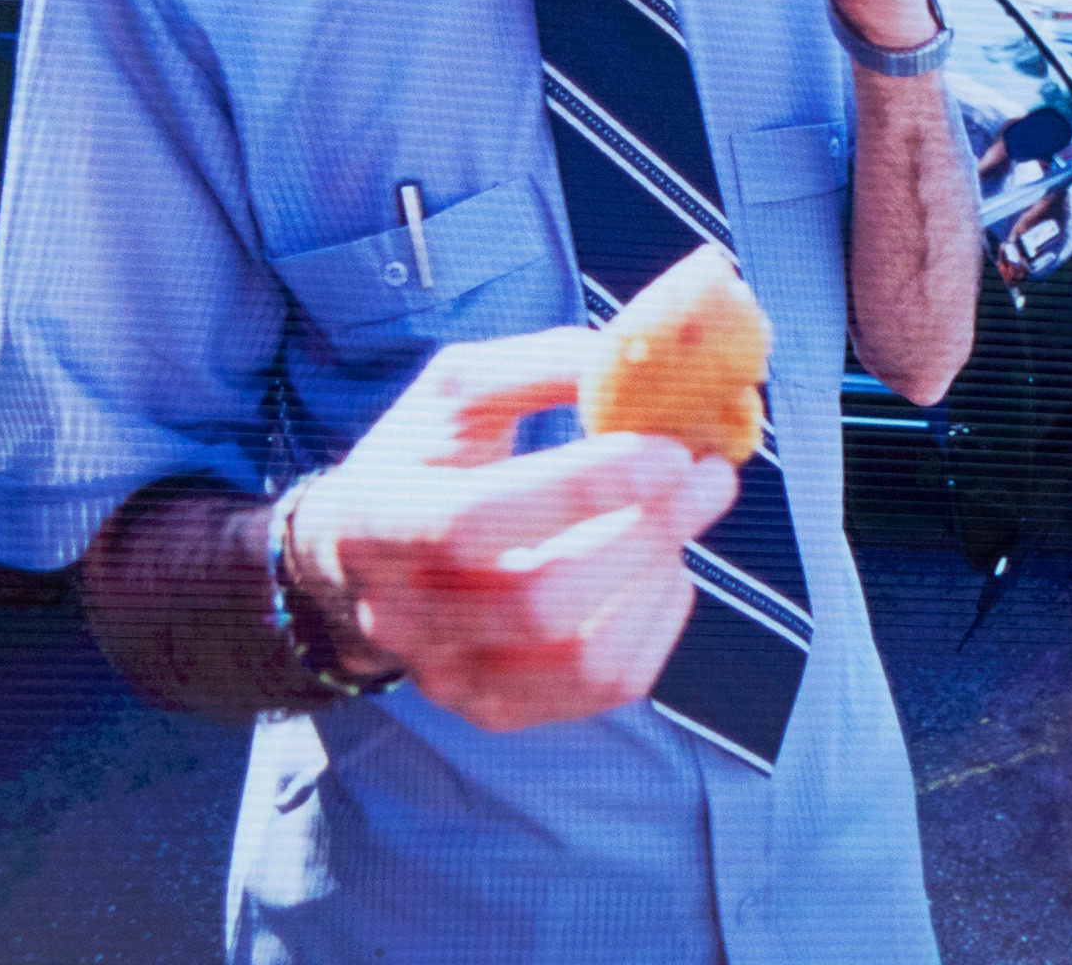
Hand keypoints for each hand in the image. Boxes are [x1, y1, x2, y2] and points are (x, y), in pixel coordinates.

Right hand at [283, 329, 737, 731]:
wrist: (361, 561)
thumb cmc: (425, 459)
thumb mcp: (457, 389)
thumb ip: (541, 364)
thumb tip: (636, 361)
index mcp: (375, 520)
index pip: (471, 522)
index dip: (578, 490)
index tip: (668, 450)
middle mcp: (400, 615)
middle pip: (539, 600)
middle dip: (646, 533)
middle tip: (710, 474)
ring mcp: (449, 677)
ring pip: (583, 657)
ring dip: (658, 580)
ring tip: (680, 518)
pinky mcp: (498, 710)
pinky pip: (608, 687)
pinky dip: (658, 622)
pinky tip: (660, 570)